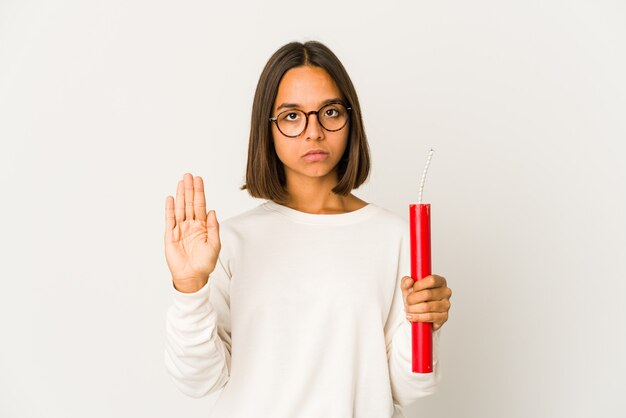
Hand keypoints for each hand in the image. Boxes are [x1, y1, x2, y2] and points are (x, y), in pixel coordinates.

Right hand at [164, 173, 220, 291]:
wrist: (193, 277)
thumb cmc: (205, 263)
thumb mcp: (215, 245)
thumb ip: (213, 227)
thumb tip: (212, 211)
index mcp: (203, 226)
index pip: (200, 205)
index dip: (200, 192)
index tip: (199, 180)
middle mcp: (191, 225)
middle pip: (189, 203)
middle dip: (189, 189)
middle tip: (189, 175)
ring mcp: (180, 229)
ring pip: (180, 208)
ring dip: (180, 195)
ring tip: (181, 182)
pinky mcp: (170, 236)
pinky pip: (170, 220)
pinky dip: (169, 209)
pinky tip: (170, 199)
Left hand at [401, 274, 451, 330]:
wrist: (418, 313)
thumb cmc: (416, 299)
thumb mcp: (408, 288)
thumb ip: (406, 282)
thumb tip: (409, 280)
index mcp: (440, 281)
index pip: (432, 280)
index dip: (419, 285)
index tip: (412, 290)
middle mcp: (445, 292)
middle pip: (428, 294)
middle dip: (413, 299)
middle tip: (408, 301)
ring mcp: (446, 305)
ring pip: (427, 306)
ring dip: (413, 309)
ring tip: (408, 309)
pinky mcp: (444, 317)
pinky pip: (429, 317)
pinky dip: (417, 317)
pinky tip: (412, 316)